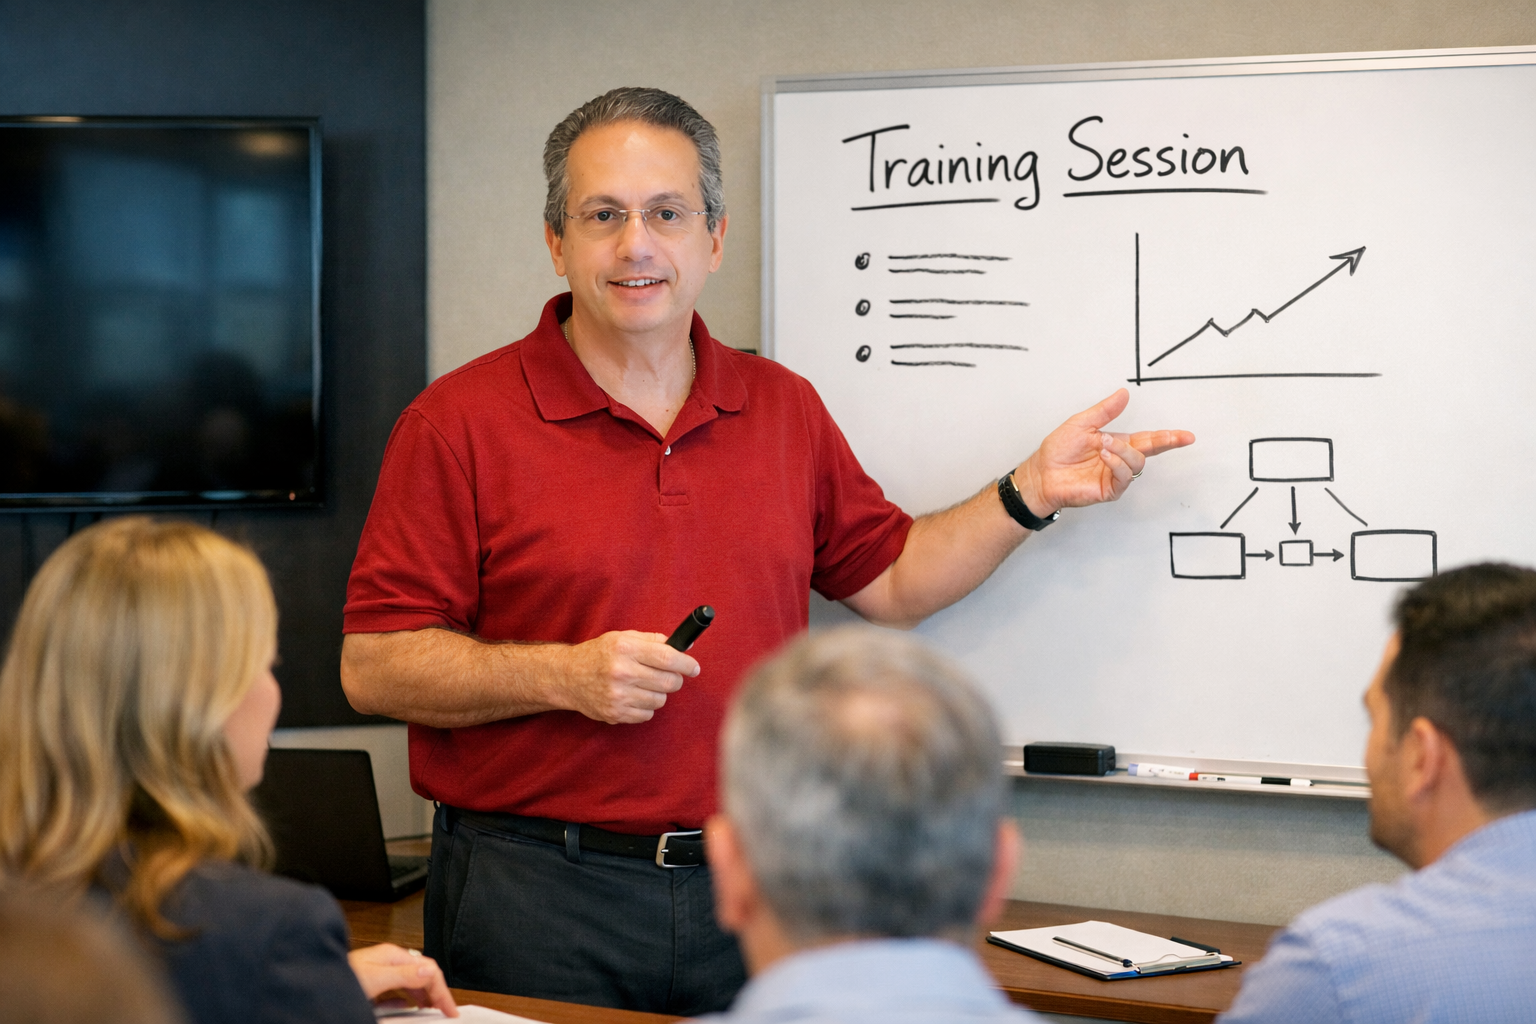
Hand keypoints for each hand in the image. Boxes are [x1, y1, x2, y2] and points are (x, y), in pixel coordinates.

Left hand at [347, 944, 457, 1016]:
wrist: (312, 986)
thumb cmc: (337, 980)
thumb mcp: (375, 980)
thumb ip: (403, 975)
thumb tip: (430, 972)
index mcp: (392, 955)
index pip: (427, 969)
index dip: (441, 989)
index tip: (449, 1008)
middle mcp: (387, 961)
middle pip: (421, 975)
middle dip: (436, 992)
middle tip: (446, 1011)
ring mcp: (379, 972)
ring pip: (410, 983)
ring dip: (424, 996)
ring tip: (432, 1010)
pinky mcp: (371, 985)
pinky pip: (396, 992)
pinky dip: (407, 1000)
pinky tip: (408, 1008)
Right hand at [550, 630, 699, 724]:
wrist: (568, 677)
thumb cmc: (599, 654)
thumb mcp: (623, 638)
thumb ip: (654, 640)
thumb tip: (684, 647)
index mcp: (625, 648)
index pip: (667, 658)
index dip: (686, 664)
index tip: (694, 667)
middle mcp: (621, 672)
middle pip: (668, 682)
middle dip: (675, 679)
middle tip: (669, 675)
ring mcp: (617, 696)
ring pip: (660, 700)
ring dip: (658, 693)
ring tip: (643, 685)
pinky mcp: (615, 714)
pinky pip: (647, 714)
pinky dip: (646, 706)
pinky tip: (633, 696)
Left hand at [1013, 388, 1193, 514]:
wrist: (1042, 473)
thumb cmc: (1058, 450)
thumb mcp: (1082, 423)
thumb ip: (1105, 410)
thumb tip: (1124, 394)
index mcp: (1116, 443)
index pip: (1148, 439)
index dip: (1167, 438)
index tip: (1186, 436)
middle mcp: (1119, 460)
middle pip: (1150, 451)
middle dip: (1166, 443)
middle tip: (1177, 438)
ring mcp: (1115, 475)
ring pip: (1137, 462)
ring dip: (1124, 450)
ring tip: (1103, 444)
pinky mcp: (1110, 489)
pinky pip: (1124, 476)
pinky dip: (1117, 463)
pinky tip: (1105, 456)